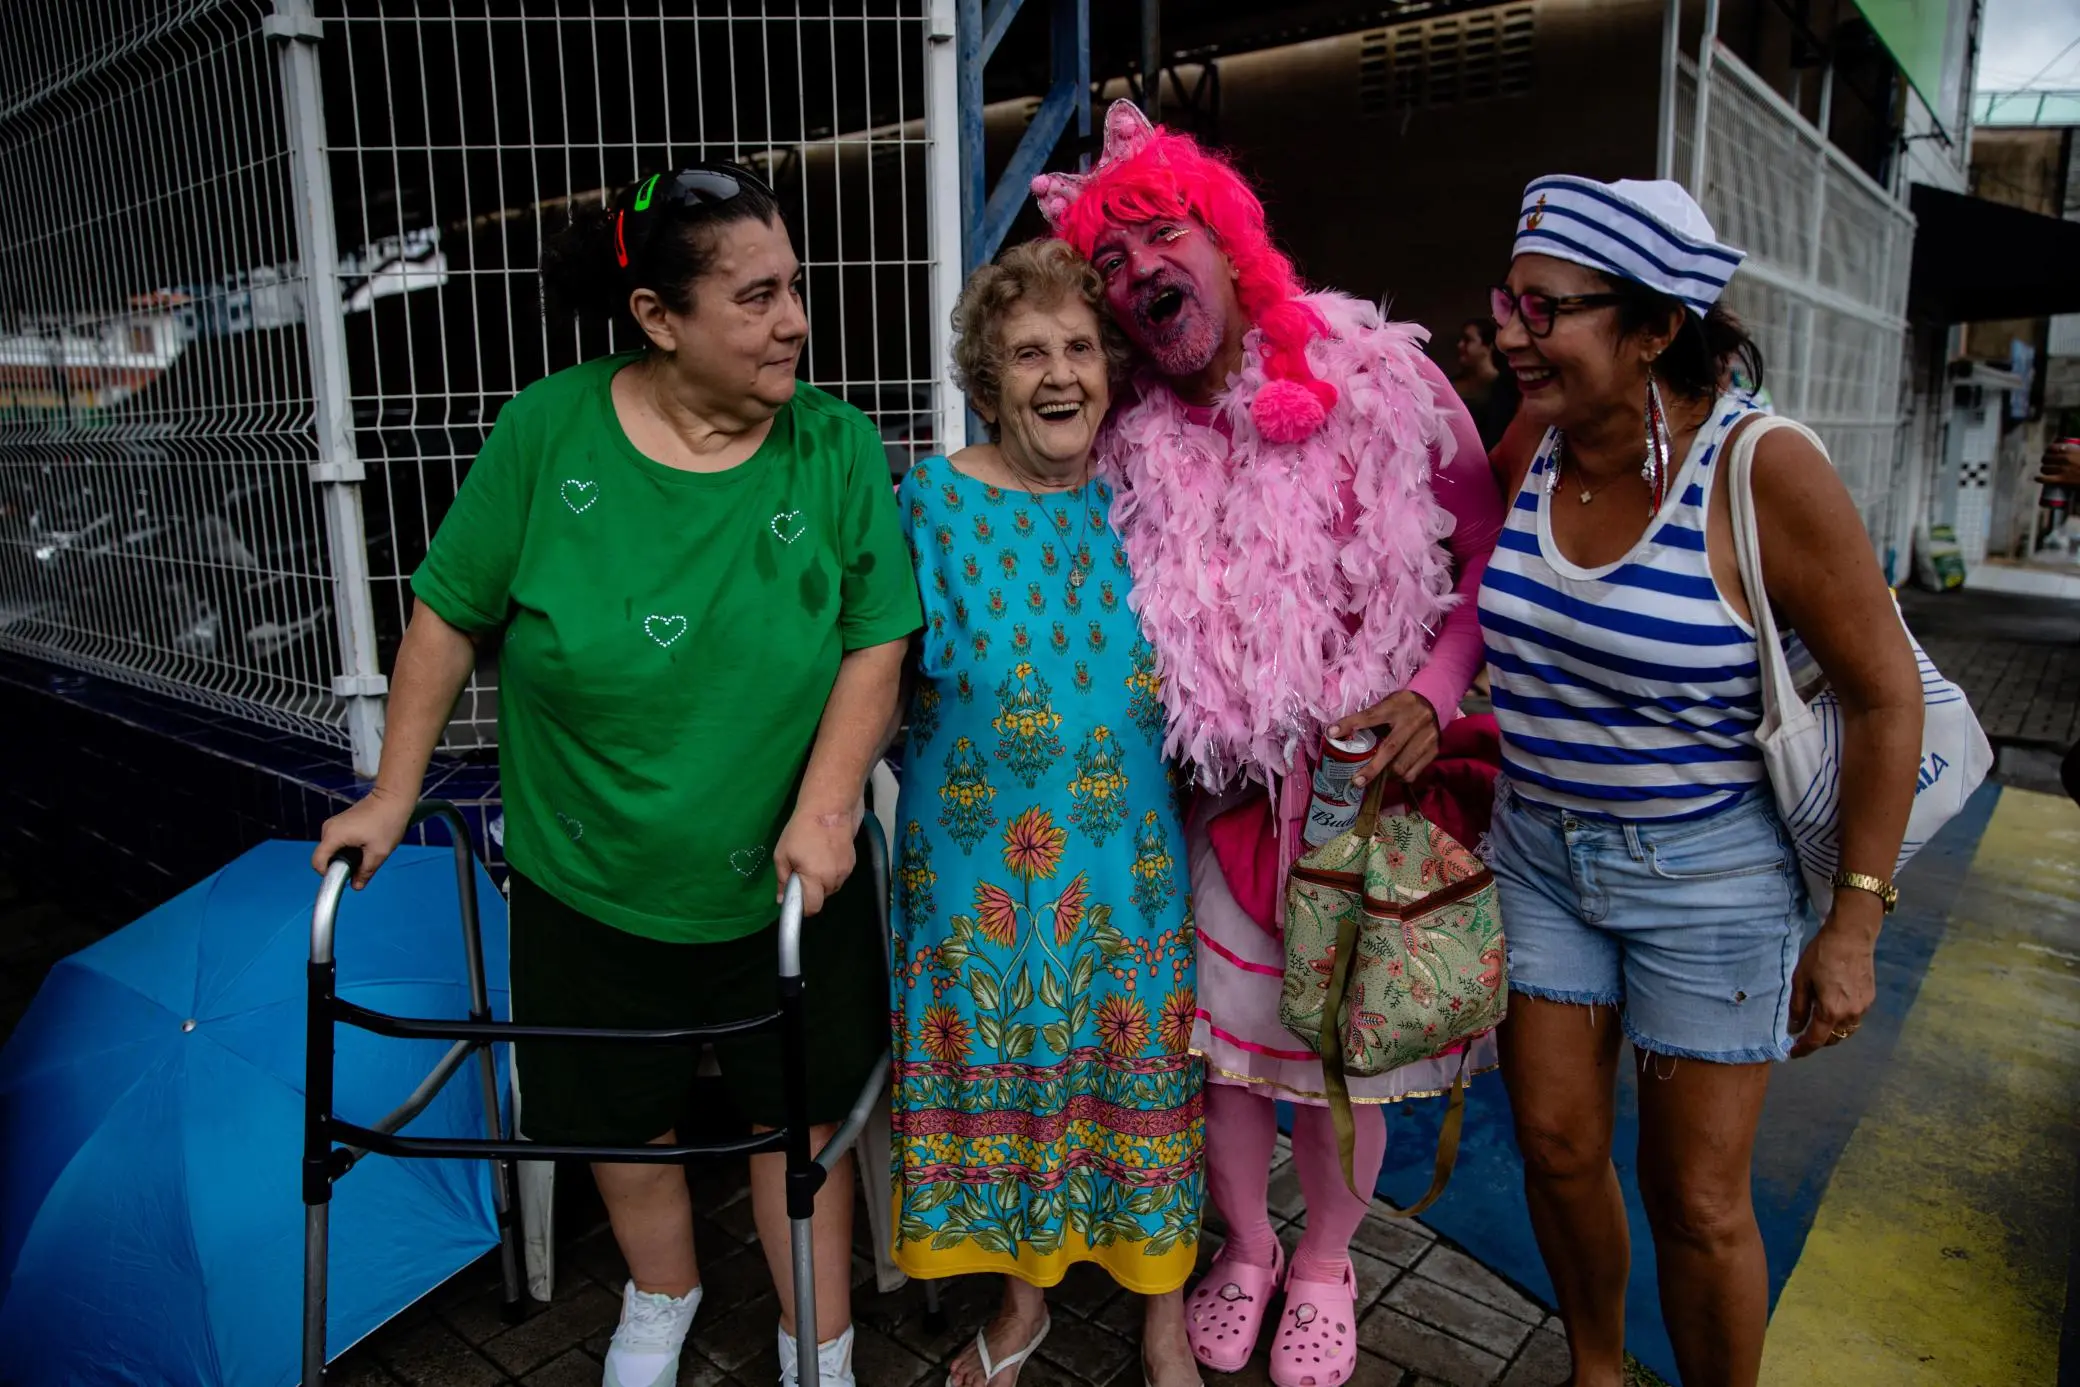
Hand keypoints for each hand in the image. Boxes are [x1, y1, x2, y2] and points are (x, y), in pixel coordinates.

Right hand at [312, 785, 416, 889]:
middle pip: (326, 856)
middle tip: (363, 863)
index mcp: (333, 835)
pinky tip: (367, 843)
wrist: (393, 798)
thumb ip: (365, 872)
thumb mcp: (378, 852)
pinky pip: (340, 841)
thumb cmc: (387, 822)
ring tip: (368, 851)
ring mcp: (334, 824)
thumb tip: (356, 886)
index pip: (317, 862)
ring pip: (334, 849)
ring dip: (348, 856)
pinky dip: (350, 847)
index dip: (326, 874)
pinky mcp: (341, 822)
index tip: (344, 877)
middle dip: (342, 865)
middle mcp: (329, 828)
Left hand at [772, 798, 862, 916]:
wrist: (829, 809)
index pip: (812, 907)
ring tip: (815, 860)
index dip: (803, 908)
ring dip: (823, 882)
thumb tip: (781, 899)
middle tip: (802, 872)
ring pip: (832, 887)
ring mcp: (845, 871)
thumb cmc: (801, 830)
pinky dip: (832, 872)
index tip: (796, 899)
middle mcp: (833, 879)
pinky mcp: (853, 862)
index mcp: (815, 878)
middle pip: (822, 897)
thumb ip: (782, 879)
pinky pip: (839, 876)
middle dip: (812, 891)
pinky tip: (826, 855)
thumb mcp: (782, 854)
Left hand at [1329, 690, 1441, 788]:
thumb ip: (1369, 718)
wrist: (1434, 702)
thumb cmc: (1402, 706)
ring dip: (1385, 775)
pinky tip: (1391, 775)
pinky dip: (1399, 777)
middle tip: (1357, 781)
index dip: (1350, 725)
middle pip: (1390, 749)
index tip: (1331, 734)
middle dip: (1372, 768)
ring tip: (1374, 777)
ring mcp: (1427, 737)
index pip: (1370, 716)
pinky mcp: (1434, 750)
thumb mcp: (1387, 704)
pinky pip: (1412, 773)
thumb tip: (1339, 735)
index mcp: (1397, 706)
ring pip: (1402, 766)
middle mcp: (1414, 721)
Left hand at [1786, 899, 1880, 1056]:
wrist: (1851, 937)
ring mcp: (1863, 1008)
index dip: (1803, 1049)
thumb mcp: (1801, 980)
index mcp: (1831, 1011)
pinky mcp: (1870, 999)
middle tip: (1803, 1036)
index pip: (1816, 1040)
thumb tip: (1794, 1029)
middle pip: (1833, 1039)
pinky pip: (1854, 1019)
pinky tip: (1833, 1010)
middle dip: (1818, 1041)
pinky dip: (1842, 1021)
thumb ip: (1798, 1008)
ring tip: (1817, 1024)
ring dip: (1831, 1033)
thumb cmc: (1821, 955)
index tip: (1793, 1053)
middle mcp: (1850, 1014)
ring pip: (1846, 1031)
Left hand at [2040, 440, 2079, 485]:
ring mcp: (2062, 469)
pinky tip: (2038, 478)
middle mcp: (2064, 458)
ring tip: (2045, 470)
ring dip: (2044, 469)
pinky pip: (2045, 479)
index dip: (2049, 450)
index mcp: (2070, 449)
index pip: (2052, 448)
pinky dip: (2040, 478)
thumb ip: (2073, 447)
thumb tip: (2062, 443)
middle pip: (2046, 458)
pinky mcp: (2061, 480)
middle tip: (2047, 462)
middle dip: (2045, 460)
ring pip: (2044, 468)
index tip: (2049, 452)